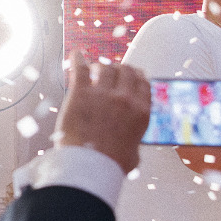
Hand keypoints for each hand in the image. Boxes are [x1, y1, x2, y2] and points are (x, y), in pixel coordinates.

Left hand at [53, 51, 151, 174]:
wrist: (90, 166)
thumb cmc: (111, 165)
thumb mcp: (134, 153)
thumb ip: (133, 141)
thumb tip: (130, 143)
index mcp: (141, 112)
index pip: (144, 84)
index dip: (137, 76)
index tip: (133, 74)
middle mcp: (125, 99)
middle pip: (126, 71)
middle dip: (120, 68)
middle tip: (112, 70)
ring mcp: (102, 94)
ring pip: (105, 68)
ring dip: (100, 66)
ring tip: (94, 69)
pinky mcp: (80, 94)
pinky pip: (80, 69)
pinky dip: (78, 59)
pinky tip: (76, 54)